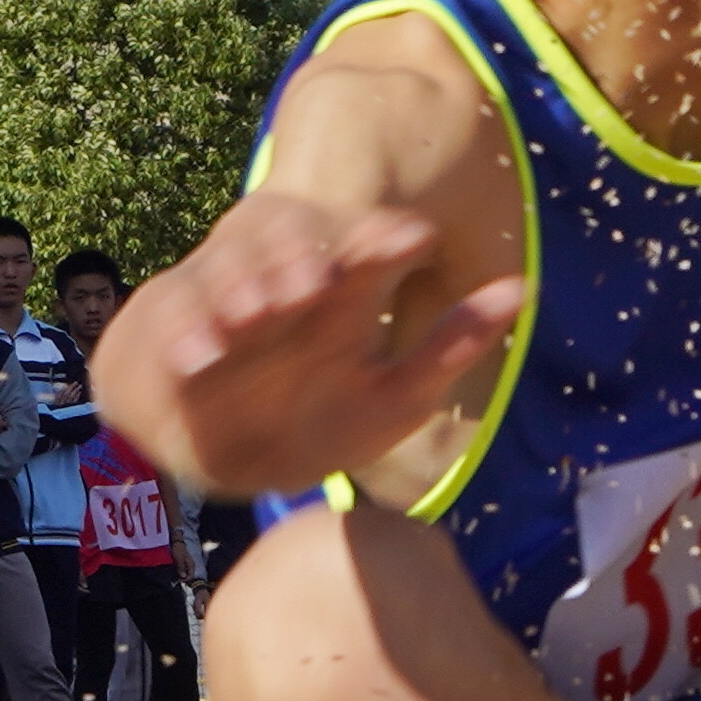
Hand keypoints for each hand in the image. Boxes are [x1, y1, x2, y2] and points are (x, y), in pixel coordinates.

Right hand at [93, 189, 525, 503]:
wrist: (241, 463)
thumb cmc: (329, 424)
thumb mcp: (400, 394)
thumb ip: (455, 343)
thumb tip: (523, 288)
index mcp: (341, 300)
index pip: (368, 253)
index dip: (387, 244)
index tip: (415, 237)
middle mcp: (282, 297)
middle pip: (293, 255)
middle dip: (305, 259)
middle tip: (320, 278)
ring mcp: (226, 318)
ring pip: (233, 281)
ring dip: (245, 291)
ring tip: (262, 308)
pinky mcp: (177, 348)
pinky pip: (177, 333)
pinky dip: (187, 342)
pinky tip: (201, 358)